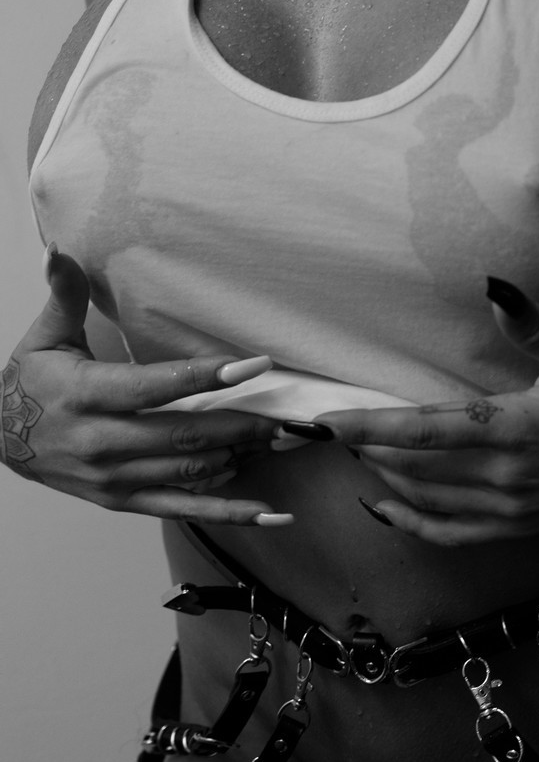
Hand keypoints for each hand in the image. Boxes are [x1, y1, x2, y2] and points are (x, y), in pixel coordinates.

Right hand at [0, 245, 291, 525]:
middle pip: (182, 436)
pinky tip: (266, 512)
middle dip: (239, 425)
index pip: (156, 386)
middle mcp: (103, 441)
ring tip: (279, 443)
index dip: (207, 375)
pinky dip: (226, 512)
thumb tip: (59, 249)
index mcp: (89, 394)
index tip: (253, 365)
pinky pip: (180, 509)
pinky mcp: (121, 501)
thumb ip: (65, 293)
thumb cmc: (30, 383)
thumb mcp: (45, 336)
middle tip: (285, 416)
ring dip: (238, 459)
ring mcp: (113, 477)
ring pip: (187, 473)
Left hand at [315, 278, 538, 544]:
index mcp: (514, 431)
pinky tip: (386, 505)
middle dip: (362, 447)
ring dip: (382, 476)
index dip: (367, 427)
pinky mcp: (518, 528)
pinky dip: (411, 522)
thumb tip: (494, 287)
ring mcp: (510, 511)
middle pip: (411, 468)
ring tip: (351, 449)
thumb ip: (533, 324)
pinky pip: (450, 534)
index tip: (321, 422)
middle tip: (322, 427)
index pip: (422, 431)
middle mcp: (505, 478)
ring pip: (425, 500)